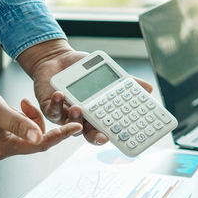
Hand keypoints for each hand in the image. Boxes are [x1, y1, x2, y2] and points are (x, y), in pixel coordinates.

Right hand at [0, 77, 81, 159]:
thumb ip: (19, 123)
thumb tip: (38, 137)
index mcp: (4, 147)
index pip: (41, 145)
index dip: (60, 135)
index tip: (75, 127)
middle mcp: (4, 149)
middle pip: (38, 139)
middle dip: (44, 123)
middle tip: (40, 107)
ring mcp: (3, 142)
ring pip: (31, 132)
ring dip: (32, 117)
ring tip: (21, 104)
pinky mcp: (2, 134)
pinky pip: (22, 128)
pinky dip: (25, 117)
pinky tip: (19, 106)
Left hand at [17, 40, 152, 144]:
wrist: (57, 60)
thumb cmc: (82, 71)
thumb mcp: (106, 75)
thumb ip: (126, 83)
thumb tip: (147, 89)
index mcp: (97, 114)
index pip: (107, 129)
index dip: (115, 136)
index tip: (124, 138)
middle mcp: (82, 119)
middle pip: (89, 134)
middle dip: (95, 137)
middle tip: (102, 137)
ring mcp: (66, 116)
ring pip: (71, 125)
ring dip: (75, 119)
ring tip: (79, 108)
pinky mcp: (50, 109)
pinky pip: (53, 112)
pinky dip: (57, 104)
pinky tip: (60, 95)